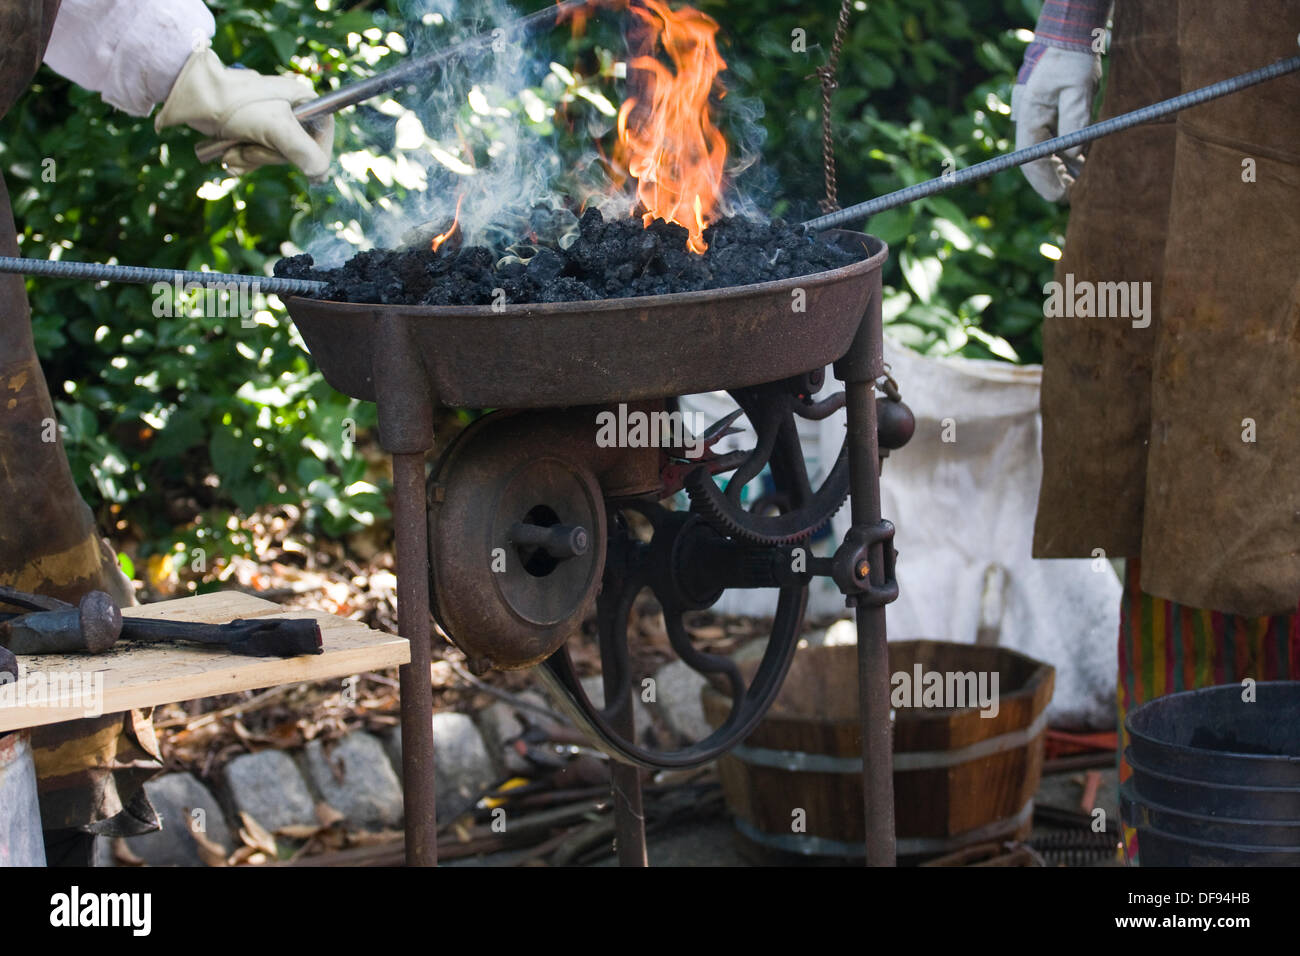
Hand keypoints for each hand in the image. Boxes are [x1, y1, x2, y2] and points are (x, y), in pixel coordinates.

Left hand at [155, 49, 333, 181]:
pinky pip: (255, 157)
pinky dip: (241, 161)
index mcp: (303, 101)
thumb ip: (303, 151)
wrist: (193, 97)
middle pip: (296, 151)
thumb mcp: (275, 127)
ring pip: (272, 157)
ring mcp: (268, 122)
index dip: (317, 156)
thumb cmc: (236, 105)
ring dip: (251, 160)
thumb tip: (320, 173)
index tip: (309, 172)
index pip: (324, 135)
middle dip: (268, 157)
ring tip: (233, 150)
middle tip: (250, 148)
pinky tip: (229, 155)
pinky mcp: (250, 131)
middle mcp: (289, 111)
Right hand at [1011, 43, 1100, 202]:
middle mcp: (1033, 127)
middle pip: (1040, 165)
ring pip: (1052, 160)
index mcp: (1030, 120)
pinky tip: (1090, 168)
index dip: (1044, 181)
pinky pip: (1063, 150)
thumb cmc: (1071, 62)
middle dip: (1057, 182)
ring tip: (1088, 187)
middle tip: (1078, 197)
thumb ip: (1075, 118)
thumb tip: (1075, 150)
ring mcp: (1043, 128)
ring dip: (1068, 173)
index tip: (1061, 196)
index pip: (1032, 160)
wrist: (1071, 44)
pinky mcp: (1056, 125)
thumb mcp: (1076, 86)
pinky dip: (1076, 161)